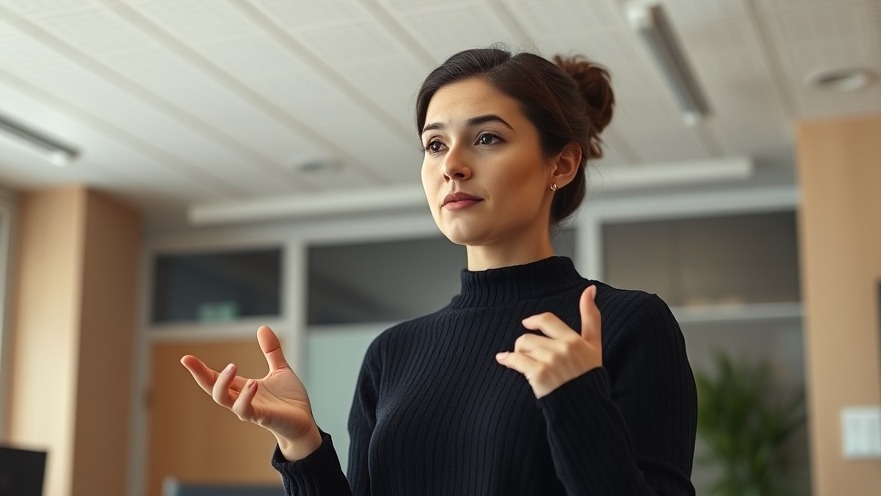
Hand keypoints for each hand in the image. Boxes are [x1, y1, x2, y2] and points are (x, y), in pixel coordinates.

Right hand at [180, 325, 321, 460]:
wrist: (304, 422)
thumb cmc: (289, 400)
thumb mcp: (280, 369)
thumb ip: (271, 350)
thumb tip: (262, 327)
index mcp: (242, 388)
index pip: (215, 378)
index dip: (199, 369)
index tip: (185, 358)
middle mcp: (240, 399)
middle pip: (212, 389)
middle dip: (199, 375)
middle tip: (189, 360)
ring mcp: (249, 410)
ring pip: (224, 400)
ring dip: (224, 383)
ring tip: (232, 366)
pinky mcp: (261, 418)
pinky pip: (246, 409)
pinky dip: (246, 396)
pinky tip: (252, 383)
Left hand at [495, 285, 601, 398]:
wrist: (585, 409)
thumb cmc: (589, 378)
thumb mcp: (595, 346)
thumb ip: (591, 317)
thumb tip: (590, 290)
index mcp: (576, 340)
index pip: (548, 321)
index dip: (534, 320)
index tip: (527, 323)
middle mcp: (564, 348)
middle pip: (530, 336)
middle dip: (526, 345)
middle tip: (527, 355)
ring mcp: (551, 361)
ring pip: (523, 346)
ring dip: (518, 353)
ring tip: (523, 363)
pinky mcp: (540, 374)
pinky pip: (516, 360)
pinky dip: (508, 360)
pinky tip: (503, 359)